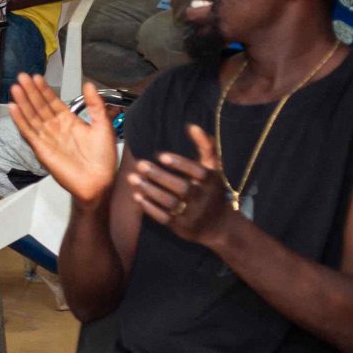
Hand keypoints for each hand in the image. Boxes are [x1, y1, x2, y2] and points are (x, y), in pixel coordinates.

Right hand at [9, 75, 117, 205]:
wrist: (99, 182)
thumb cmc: (104, 159)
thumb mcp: (103, 126)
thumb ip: (95, 105)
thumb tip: (89, 85)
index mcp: (70, 122)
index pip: (53, 102)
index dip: (44, 90)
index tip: (36, 77)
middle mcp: (56, 128)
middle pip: (39, 106)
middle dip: (30, 91)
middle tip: (22, 77)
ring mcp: (47, 138)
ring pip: (31, 116)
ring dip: (23, 102)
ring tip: (15, 87)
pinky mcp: (41, 149)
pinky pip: (28, 132)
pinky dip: (20, 120)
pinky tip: (14, 108)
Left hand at [127, 124, 239, 242]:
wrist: (219, 226)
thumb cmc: (212, 190)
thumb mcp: (213, 168)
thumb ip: (205, 146)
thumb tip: (192, 126)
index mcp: (213, 182)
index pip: (198, 172)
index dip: (181, 164)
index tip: (161, 155)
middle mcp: (204, 199)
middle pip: (182, 188)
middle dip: (159, 176)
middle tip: (140, 164)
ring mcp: (193, 215)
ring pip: (170, 203)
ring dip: (150, 190)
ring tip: (133, 178)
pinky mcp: (182, 227)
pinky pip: (164, 218)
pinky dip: (149, 207)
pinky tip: (137, 196)